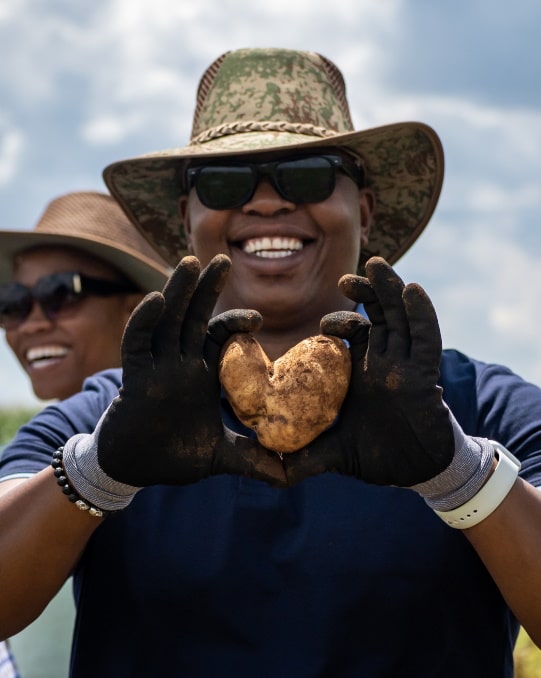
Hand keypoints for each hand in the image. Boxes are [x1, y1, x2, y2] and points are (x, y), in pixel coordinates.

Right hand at [97, 254, 285, 487]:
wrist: (135, 470)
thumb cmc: (175, 456)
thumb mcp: (221, 456)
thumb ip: (252, 460)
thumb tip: (289, 476)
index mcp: (203, 374)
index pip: (220, 336)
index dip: (236, 322)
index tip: (258, 318)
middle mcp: (180, 363)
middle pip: (194, 316)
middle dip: (206, 288)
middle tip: (223, 259)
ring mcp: (156, 367)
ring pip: (167, 320)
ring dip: (177, 291)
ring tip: (190, 262)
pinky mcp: (133, 377)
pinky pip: (137, 342)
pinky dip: (145, 321)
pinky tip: (156, 300)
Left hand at [284, 257, 454, 486]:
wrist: (415, 473)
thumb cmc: (377, 457)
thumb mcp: (333, 455)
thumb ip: (302, 458)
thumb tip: (267, 470)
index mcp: (361, 372)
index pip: (353, 333)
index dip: (341, 321)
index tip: (322, 323)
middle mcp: (384, 362)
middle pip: (378, 315)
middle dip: (366, 291)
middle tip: (346, 277)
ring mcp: (406, 365)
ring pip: (400, 318)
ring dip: (390, 290)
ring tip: (377, 264)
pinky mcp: (426, 375)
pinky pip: (426, 338)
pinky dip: (421, 314)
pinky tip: (412, 290)